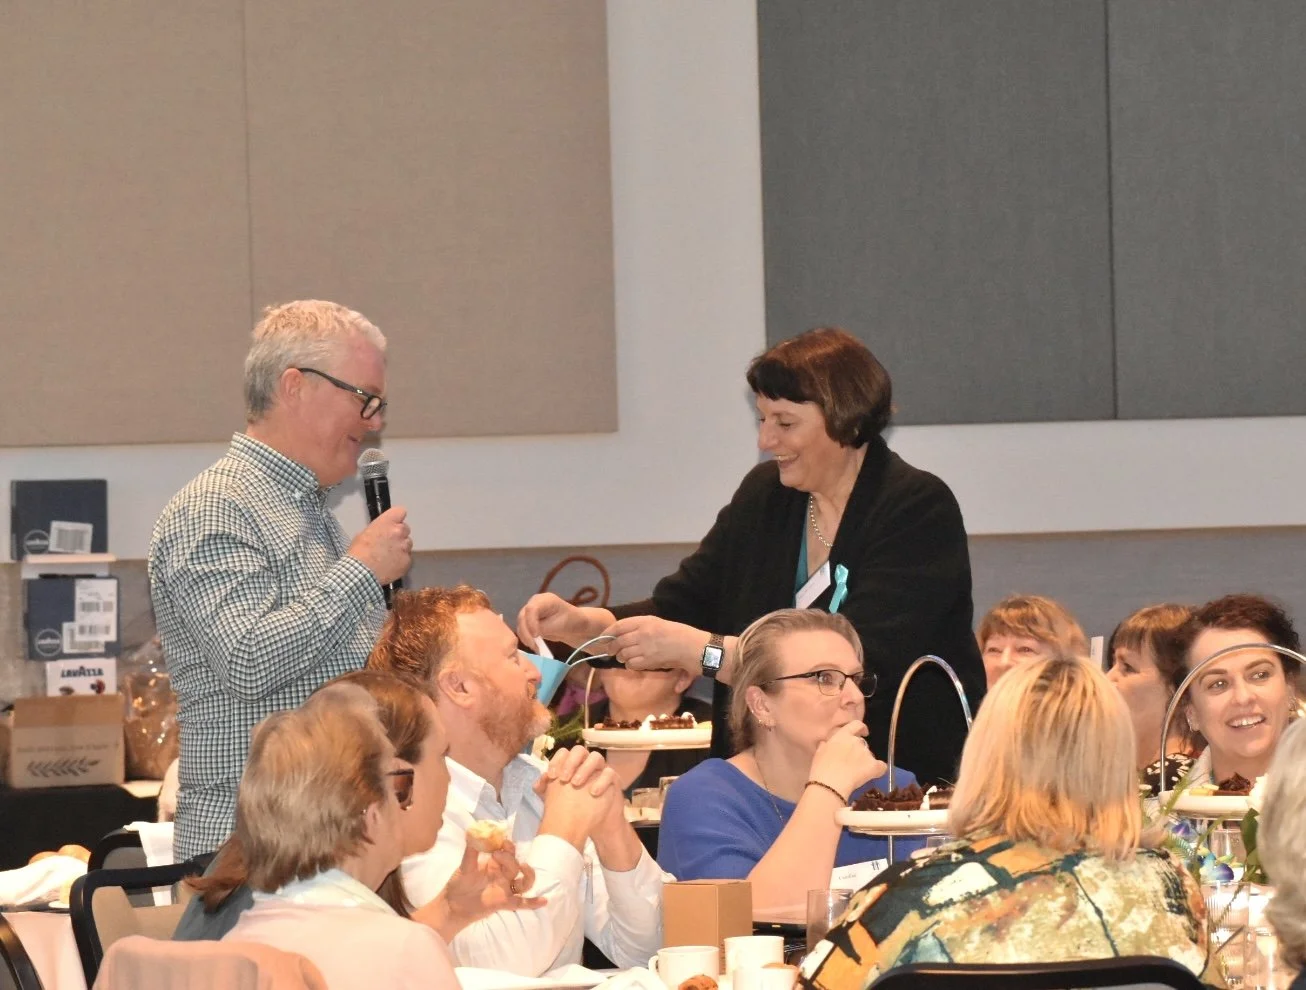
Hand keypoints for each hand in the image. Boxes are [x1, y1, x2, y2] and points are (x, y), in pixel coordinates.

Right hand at [348, 506, 411, 585]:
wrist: (361, 571)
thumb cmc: (358, 552)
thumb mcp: (364, 534)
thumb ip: (378, 529)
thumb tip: (382, 532)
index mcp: (387, 522)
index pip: (400, 512)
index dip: (397, 518)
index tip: (394, 523)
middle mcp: (399, 532)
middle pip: (405, 529)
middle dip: (399, 535)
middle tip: (389, 543)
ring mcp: (405, 547)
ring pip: (407, 544)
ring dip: (401, 548)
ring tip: (389, 557)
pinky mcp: (407, 561)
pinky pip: (407, 559)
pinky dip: (401, 562)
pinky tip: (391, 566)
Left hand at [414, 840, 545, 940]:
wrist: (453, 904)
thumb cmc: (460, 883)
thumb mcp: (465, 866)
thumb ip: (471, 851)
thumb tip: (473, 832)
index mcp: (496, 863)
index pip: (507, 851)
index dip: (507, 845)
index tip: (502, 841)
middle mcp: (504, 874)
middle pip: (515, 864)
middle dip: (509, 858)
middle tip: (497, 854)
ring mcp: (506, 888)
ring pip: (524, 882)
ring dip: (528, 874)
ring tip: (524, 867)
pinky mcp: (505, 902)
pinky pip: (522, 902)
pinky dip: (533, 902)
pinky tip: (544, 901)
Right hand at [517, 593, 587, 645]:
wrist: (574, 625)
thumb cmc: (571, 621)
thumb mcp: (560, 623)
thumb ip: (545, 627)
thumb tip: (532, 633)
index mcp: (545, 599)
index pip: (531, 608)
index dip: (530, 622)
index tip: (536, 635)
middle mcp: (535, 603)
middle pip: (522, 616)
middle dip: (526, 632)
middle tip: (533, 646)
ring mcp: (530, 612)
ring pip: (520, 624)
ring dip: (525, 637)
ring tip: (535, 648)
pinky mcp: (529, 622)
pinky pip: (523, 630)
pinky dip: (526, 639)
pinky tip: (535, 647)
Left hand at [536, 759, 613, 851]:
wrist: (594, 824)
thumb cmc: (575, 808)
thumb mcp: (557, 800)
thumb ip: (546, 790)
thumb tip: (537, 784)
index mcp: (572, 764)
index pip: (564, 753)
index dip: (557, 761)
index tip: (551, 776)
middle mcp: (586, 763)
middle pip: (579, 750)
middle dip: (570, 762)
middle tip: (563, 778)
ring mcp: (601, 769)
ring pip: (596, 757)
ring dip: (585, 768)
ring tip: (576, 783)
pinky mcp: (613, 779)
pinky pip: (610, 773)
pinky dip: (601, 780)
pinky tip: (593, 792)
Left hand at [603, 615, 702, 674]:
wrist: (693, 647)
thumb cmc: (679, 634)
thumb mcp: (659, 624)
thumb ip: (641, 628)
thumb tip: (623, 637)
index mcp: (646, 621)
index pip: (619, 626)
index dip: (607, 633)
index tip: (602, 638)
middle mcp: (643, 632)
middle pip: (618, 641)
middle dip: (612, 648)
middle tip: (611, 652)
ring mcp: (645, 647)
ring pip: (623, 654)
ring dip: (622, 657)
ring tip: (625, 658)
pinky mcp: (649, 660)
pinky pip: (631, 664)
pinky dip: (630, 665)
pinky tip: (635, 664)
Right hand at [809, 721, 886, 799]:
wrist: (830, 784)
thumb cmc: (821, 768)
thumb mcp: (819, 752)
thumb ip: (826, 745)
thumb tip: (826, 744)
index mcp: (842, 736)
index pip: (856, 725)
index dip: (862, 728)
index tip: (863, 732)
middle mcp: (856, 741)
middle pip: (862, 743)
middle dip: (859, 751)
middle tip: (852, 762)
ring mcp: (866, 753)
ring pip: (869, 755)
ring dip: (865, 761)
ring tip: (857, 773)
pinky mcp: (873, 766)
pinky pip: (881, 766)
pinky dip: (878, 770)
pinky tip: (872, 775)